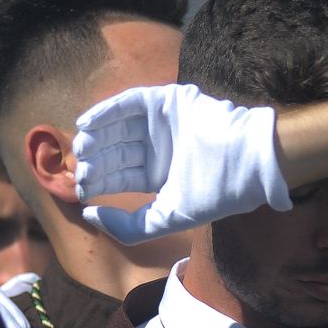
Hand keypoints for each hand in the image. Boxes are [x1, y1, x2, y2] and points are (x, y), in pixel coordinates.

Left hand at [72, 84, 290, 244]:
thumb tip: (89, 215)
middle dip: (97, 161)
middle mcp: (158, 148)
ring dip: (98, 136)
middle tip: (80, 169)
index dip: (101, 182)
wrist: (247, 161)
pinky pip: (129, 102)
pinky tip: (88, 124)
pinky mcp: (167, 100)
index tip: (81, 190)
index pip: (121, 176)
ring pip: (118, 126)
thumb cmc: (212, 193)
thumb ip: (128, 226)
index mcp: (160, 175)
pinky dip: (106, 111)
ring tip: (82, 147)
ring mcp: (161, 123)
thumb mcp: (166, 218)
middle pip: (116, 151)